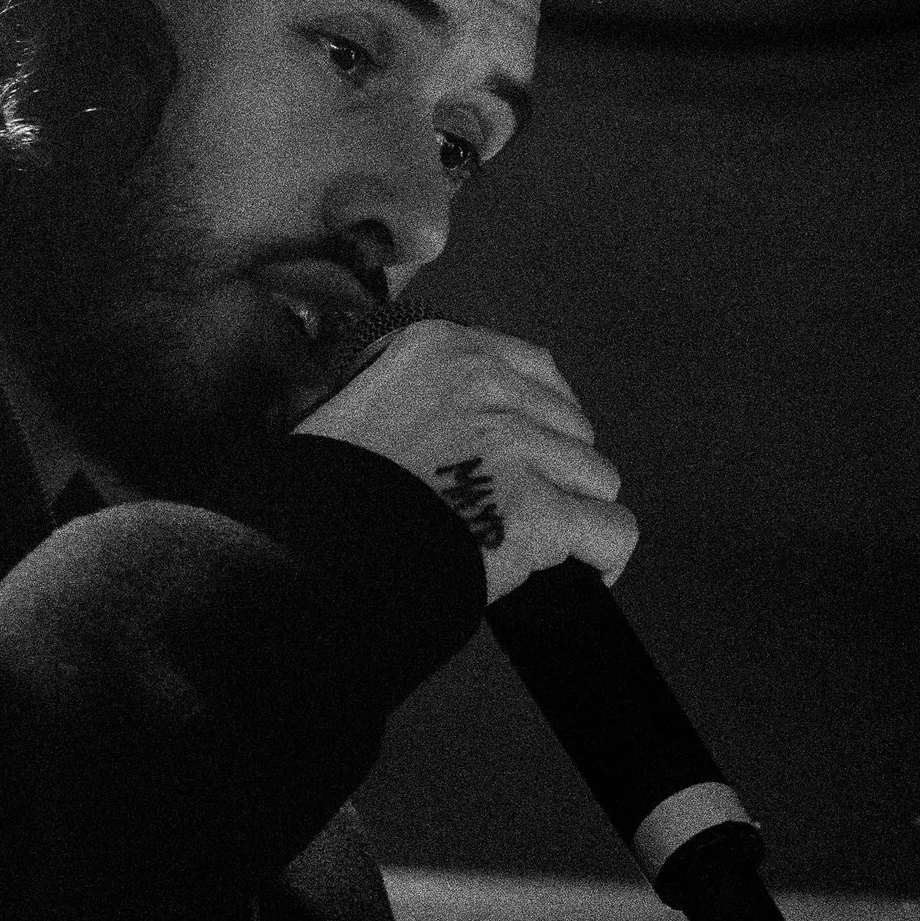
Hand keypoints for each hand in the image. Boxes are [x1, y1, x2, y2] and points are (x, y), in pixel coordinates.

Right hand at [291, 316, 637, 602]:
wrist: (308, 556)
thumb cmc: (318, 498)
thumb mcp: (348, 409)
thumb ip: (404, 397)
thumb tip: (435, 429)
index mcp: (439, 350)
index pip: (534, 368)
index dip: (542, 417)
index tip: (527, 451)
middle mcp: (487, 386)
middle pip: (570, 425)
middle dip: (554, 467)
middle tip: (515, 507)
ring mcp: (518, 448)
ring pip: (594, 477)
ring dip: (572, 511)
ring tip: (535, 545)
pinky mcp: (538, 513)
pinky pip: (611, 529)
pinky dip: (604, 554)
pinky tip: (587, 571)